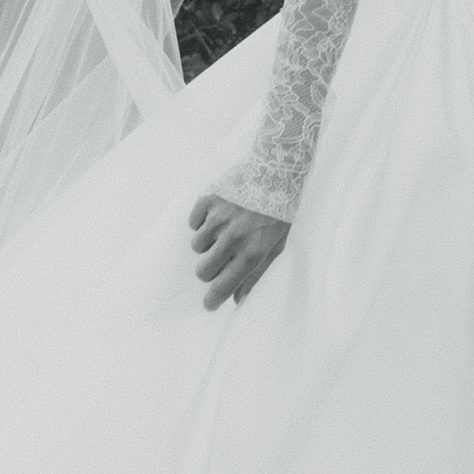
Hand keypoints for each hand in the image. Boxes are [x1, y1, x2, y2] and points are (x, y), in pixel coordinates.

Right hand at [189, 194, 289, 309]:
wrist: (277, 170)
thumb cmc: (279, 211)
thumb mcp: (276, 245)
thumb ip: (256, 274)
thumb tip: (237, 300)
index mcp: (252, 251)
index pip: (223, 286)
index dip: (213, 299)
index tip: (209, 303)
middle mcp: (234, 237)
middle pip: (202, 271)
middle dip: (210, 268)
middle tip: (221, 255)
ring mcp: (220, 217)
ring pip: (196, 246)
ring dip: (208, 241)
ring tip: (226, 226)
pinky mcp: (210, 199)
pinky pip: (193, 222)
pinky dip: (203, 220)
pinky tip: (220, 212)